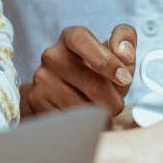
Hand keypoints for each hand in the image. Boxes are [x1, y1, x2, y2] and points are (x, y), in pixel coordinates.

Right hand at [22, 24, 136, 116]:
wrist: (66, 88)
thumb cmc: (97, 69)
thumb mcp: (116, 51)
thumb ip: (126, 39)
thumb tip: (124, 52)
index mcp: (72, 37)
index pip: (84, 41)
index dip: (107, 61)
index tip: (125, 78)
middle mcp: (52, 55)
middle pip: (92, 84)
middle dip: (112, 100)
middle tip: (117, 105)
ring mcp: (41, 78)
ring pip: (81, 107)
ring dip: (98, 116)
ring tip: (100, 112)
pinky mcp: (36, 100)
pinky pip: (67, 120)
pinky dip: (80, 125)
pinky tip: (84, 120)